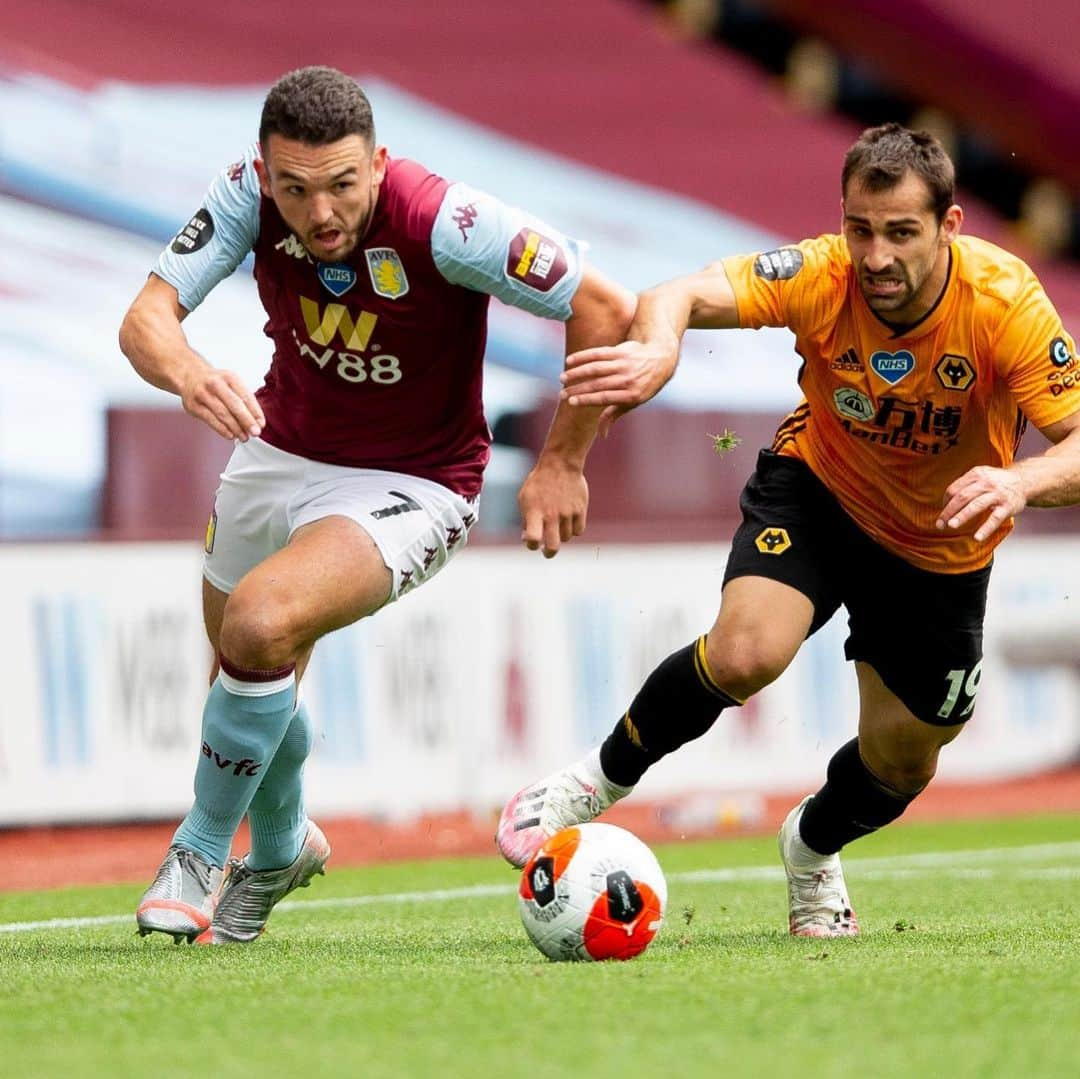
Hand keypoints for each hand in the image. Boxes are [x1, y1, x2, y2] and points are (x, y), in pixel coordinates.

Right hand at [179, 368, 264, 440]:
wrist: (189, 376)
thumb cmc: (215, 382)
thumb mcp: (232, 383)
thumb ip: (244, 399)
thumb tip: (257, 420)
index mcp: (230, 377)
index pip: (246, 396)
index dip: (255, 412)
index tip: (261, 424)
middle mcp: (216, 384)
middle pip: (235, 405)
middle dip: (247, 421)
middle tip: (255, 432)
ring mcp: (203, 395)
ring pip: (223, 414)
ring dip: (236, 428)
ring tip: (244, 437)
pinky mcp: (194, 406)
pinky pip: (211, 420)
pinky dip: (223, 429)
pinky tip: (230, 435)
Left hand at [518, 456, 587, 557]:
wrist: (560, 464)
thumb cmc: (539, 483)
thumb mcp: (525, 498)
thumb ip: (526, 520)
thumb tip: (527, 540)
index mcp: (535, 512)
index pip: (533, 539)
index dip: (531, 545)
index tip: (532, 541)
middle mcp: (552, 515)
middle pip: (553, 547)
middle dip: (549, 553)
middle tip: (547, 551)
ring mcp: (568, 513)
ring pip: (566, 538)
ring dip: (561, 535)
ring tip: (558, 522)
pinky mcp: (580, 510)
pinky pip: (578, 531)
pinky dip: (573, 529)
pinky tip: (568, 520)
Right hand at [560, 340, 678, 436]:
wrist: (661, 358)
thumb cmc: (644, 385)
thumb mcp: (634, 402)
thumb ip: (614, 414)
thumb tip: (602, 435)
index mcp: (631, 395)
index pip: (604, 398)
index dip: (587, 400)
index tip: (571, 402)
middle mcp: (628, 379)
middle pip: (598, 384)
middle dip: (578, 389)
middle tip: (562, 394)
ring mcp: (624, 364)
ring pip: (596, 368)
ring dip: (577, 373)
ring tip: (563, 378)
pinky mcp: (620, 350)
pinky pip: (598, 353)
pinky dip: (583, 356)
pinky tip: (570, 361)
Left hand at [937, 465, 1026, 541]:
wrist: (1024, 480)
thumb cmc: (996, 481)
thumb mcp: (981, 475)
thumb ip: (964, 485)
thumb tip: (945, 503)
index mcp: (976, 475)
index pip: (954, 489)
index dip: (945, 502)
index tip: (943, 512)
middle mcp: (986, 483)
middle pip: (962, 497)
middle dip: (948, 511)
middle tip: (940, 523)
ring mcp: (997, 495)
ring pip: (976, 505)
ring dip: (962, 516)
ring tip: (951, 525)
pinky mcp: (1008, 506)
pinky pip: (995, 518)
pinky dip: (986, 528)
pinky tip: (977, 537)